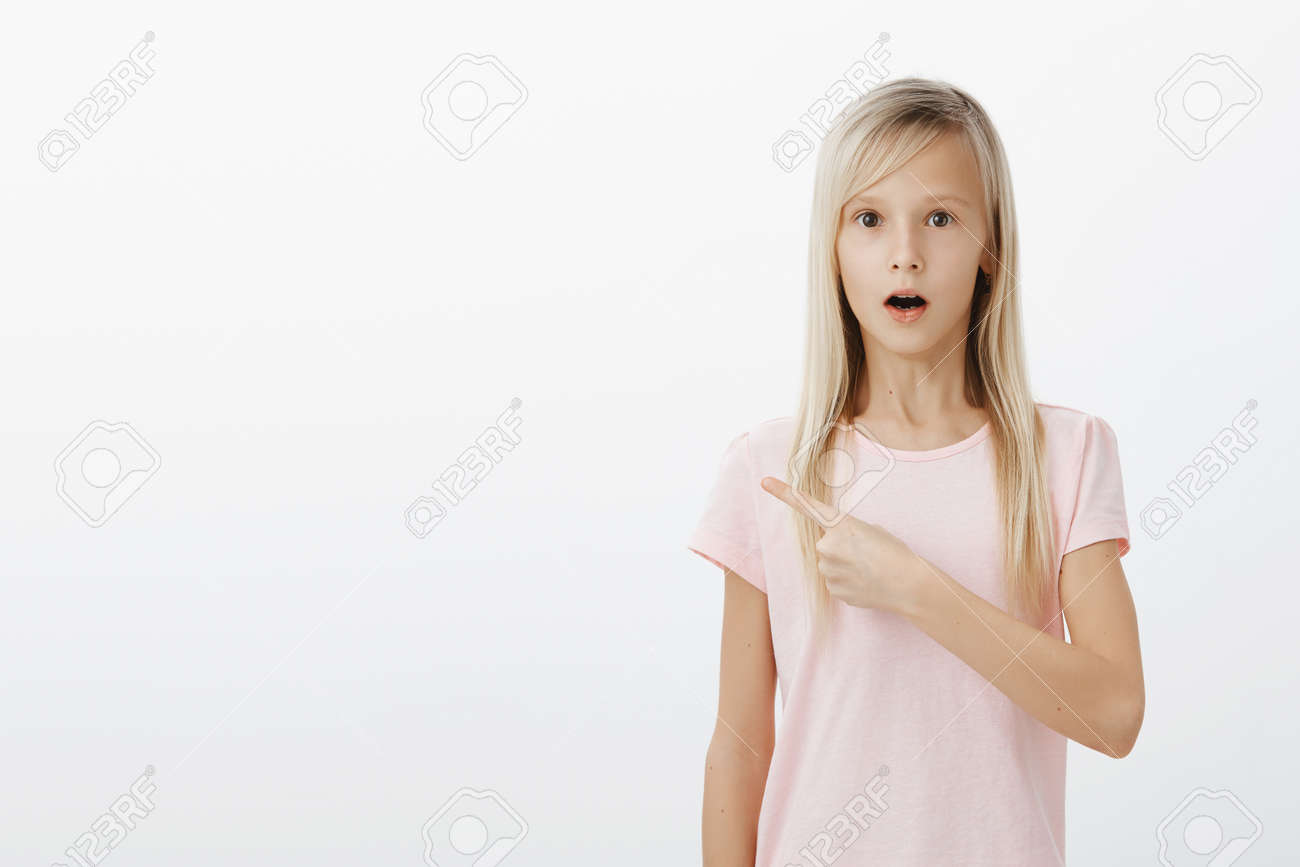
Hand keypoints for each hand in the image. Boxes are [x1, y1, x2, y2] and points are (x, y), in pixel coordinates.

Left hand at [760, 475, 926, 613]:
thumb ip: (847, 534)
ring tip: (867, 569)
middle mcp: (827, 545)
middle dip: (840, 548)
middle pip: (825, 544)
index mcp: (840, 524)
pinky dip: (848, 582)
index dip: (783, 492)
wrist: (907, 583)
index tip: (764, 482)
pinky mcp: (833, 589)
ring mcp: (828, 569)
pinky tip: (865, 582)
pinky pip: (835, 581)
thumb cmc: (894, 552)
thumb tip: (839, 548)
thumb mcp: (871, 531)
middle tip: (865, 554)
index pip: (806, 505)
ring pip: (829, 564)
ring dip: (844, 566)